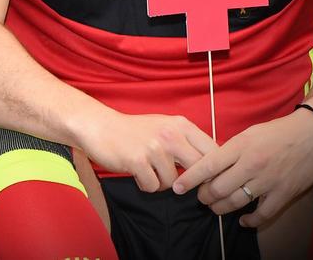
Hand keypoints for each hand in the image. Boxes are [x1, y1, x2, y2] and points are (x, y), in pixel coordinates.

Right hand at [78, 110, 217, 191]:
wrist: (99, 126)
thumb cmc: (134, 130)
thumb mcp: (165, 127)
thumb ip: (188, 142)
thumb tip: (213, 165)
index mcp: (181, 125)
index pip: (213, 152)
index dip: (214, 171)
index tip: (206, 180)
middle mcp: (170, 135)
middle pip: (199, 170)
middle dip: (192, 183)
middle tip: (181, 186)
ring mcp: (154, 148)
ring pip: (174, 182)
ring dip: (162, 183)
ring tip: (149, 172)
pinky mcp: (137, 161)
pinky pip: (153, 187)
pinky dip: (146, 185)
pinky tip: (137, 174)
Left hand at [173, 109, 312, 226]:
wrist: (312, 133)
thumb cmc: (277, 132)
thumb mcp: (247, 134)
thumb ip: (229, 151)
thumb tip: (209, 166)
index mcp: (240, 147)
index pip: (208, 166)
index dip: (190, 179)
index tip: (178, 188)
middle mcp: (251, 164)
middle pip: (218, 188)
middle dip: (204, 196)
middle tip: (201, 197)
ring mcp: (268, 180)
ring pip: (236, 202)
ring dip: (221, 208)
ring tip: (216, 206)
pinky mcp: (284, 193)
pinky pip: (262, 214)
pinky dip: (250, 221)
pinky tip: (243, 220)